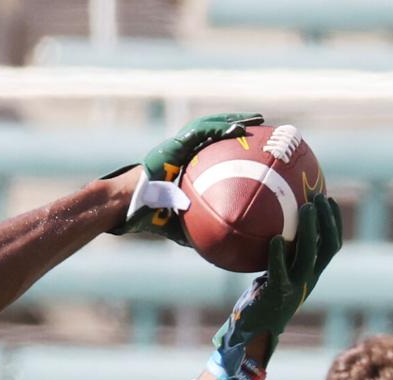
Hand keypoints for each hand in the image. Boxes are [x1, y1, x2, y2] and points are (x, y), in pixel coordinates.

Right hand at [106, 112, 263, 244]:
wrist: (133, 204)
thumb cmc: (151, 213)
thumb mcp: (180, 221)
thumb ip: (198, 226)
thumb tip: (216, 246)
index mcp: (182, 163)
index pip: (209, 147)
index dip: (229, 142)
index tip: (250, 142)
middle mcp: (181, 150)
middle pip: (214, 131)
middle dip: (237, 124)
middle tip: (259, 124)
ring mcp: (177, 145)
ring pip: (211, 125)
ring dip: (234, 120)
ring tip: (256, 119)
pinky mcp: (174, 144)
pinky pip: (202, 132)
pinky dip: (221, 128)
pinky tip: (239, 129)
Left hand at [207, 195, 342, 379]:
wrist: (254, 334)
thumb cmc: (260, 303)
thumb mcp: (274, 277)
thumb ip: (279, 258)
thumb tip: (269, 230)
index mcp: (311, 275)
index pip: (332, 245)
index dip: (334, 223)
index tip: (329, 199)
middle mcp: (309, 280)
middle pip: (327, 246)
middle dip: (326, 219)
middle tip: (318, 195)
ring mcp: (295, 287)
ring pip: (309, 254)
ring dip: (309, 229)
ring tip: (305, 207)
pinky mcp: (277, 293)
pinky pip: (280, 270)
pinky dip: (278, 253)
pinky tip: (273, 238)